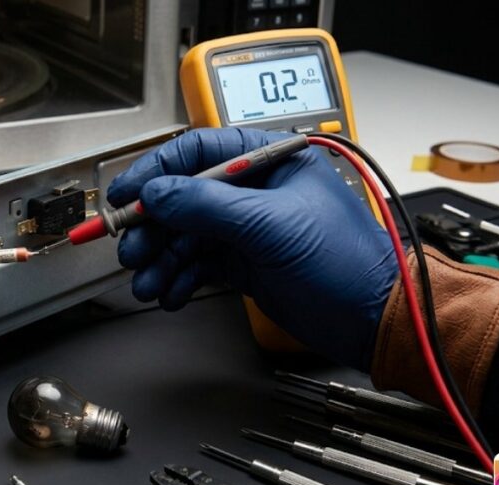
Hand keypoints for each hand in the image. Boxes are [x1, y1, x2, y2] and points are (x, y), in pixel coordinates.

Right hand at [106, 128, 397, 369]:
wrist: (371, 319)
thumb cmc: (348, 262)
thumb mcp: (271, 225)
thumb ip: (208, 205)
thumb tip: (158, 192)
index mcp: (269, 160)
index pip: (197, 151)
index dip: (155, 171)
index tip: (126, 194)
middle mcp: (254, 190)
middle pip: (183, 197)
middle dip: (154, 226)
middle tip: (134, 248)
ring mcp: (248, 227)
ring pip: (186, 235)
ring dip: (162, 259)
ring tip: (148, 281)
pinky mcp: (245, 262)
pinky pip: (197, 263)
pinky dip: (179, 278)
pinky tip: (170, 292)